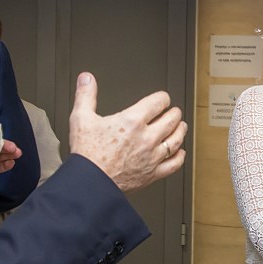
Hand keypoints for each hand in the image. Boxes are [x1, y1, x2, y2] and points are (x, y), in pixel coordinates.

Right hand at [68, 72, 186, 192]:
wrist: (90, 184)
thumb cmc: (86, 155)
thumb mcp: (81, 119)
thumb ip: (85, 96)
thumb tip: (86, 79)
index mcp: (132, 121)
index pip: (158, 102)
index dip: (162, 98)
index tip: (162, 98)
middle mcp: (146, 138)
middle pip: (171, 119)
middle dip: (174, 113)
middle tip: (173, 111)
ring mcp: (152, 156)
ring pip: (176, 140)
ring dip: (180, 130)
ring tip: (181, 126)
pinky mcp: (153, 174)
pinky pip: (174, 164)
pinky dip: (180, 156)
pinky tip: (180, 153)